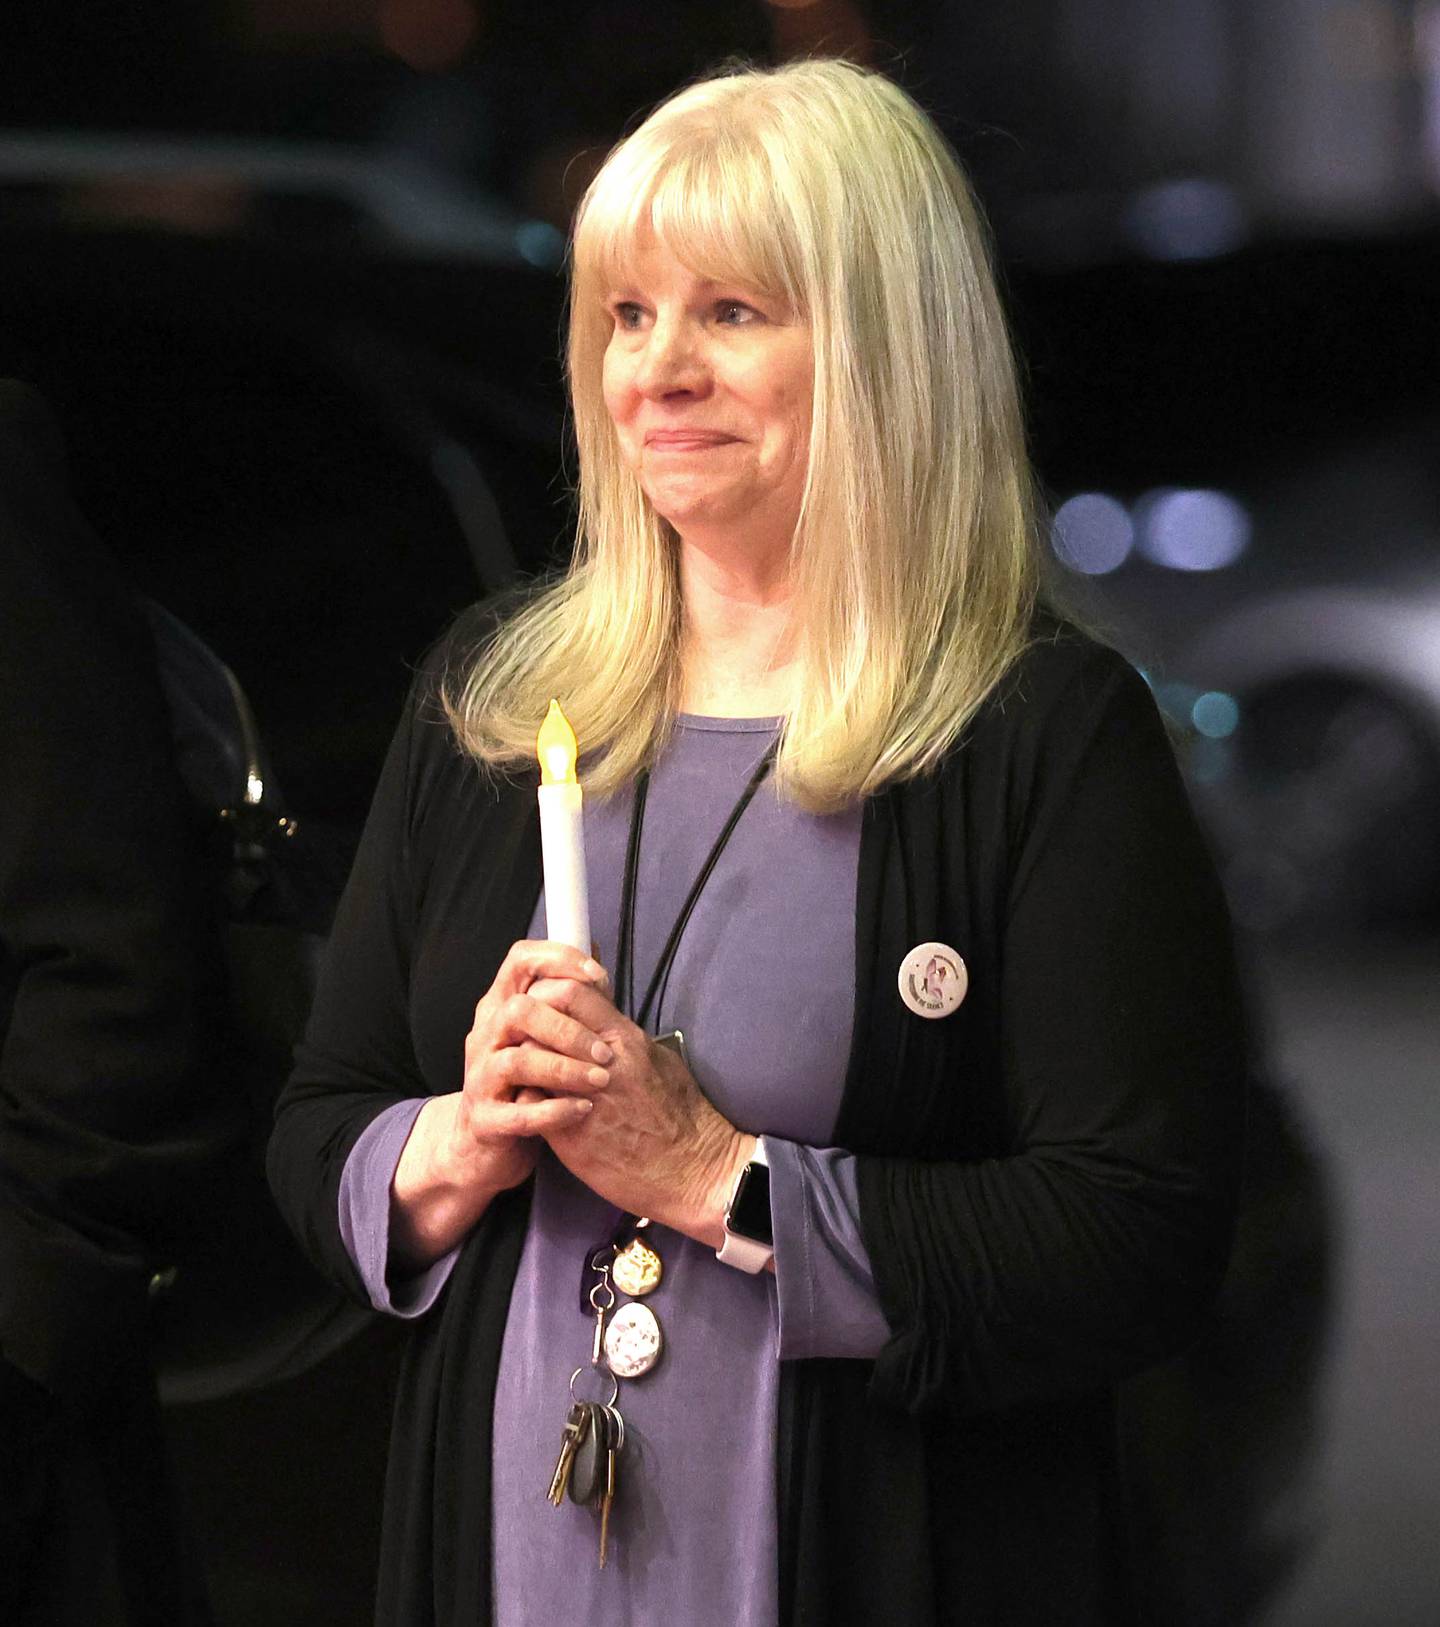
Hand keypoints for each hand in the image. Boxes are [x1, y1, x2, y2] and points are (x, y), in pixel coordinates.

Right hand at [389, 940, 610, 1271]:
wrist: (483, 1146)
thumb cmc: (524, 1083)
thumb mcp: (540, 1038)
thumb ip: (564, 1005)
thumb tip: (597, 964)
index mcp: (500, 1007)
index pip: (520, 960)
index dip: (559, 959)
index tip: (597, 976)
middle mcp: (485, 1036)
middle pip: (519, 1010)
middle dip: (568, 1027)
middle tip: (607, 1052)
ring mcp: (480, 1079)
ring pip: (518, 1061)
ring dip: (566, 1069)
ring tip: (601, 1080)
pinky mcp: (484, 1121)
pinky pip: (518, 1114)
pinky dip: (555, 1111)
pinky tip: (583, 1109)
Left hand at [528, 978, 753, 1247]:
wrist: (691, 1172)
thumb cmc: (682, 1116)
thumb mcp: (660, 1061)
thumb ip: (627, 1038)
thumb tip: (605, 1022)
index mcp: (626, 1041)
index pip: (571, 992)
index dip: (549, 993)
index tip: (545, 1003)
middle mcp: (601, 1065)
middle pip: (541, 1021)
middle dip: (526, 1023)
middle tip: (524, 1032)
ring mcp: (581, 1100)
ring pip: (528, 1061)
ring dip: (523, 1060)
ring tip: (528, 1067)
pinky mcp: (568, 1137)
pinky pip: (529, 1104)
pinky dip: (525, 1098)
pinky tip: (533, 1102)